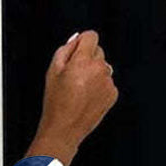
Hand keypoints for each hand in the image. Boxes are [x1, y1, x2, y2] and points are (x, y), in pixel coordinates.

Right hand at [33, 29, 118, 162]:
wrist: (64, 130)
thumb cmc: (56, 103)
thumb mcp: (52, 71)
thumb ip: (65, 49)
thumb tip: (76, 39)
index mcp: (83, 61)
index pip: (91, 36)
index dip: (81, 43)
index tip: (76, 52)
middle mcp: (99, 69)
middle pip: (98, 51)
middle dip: (87, 59)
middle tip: (73, 77)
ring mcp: (108, 82)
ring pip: (103, 68)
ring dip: (94, 74)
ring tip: (79, 91)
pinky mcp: (113, 94)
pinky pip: (107, 83)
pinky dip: (99, 88)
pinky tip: (87, 99)